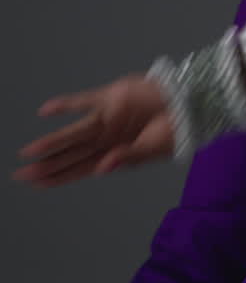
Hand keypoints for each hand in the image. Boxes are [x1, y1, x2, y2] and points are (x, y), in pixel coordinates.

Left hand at [13, 75, 173, 187]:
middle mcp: (105, 139)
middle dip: (46, 165)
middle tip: (20, 175)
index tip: (35, 184)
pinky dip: (66, 106)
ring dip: (51, 143)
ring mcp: (107, 119)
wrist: (188, 104)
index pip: (78, 169)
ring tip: (29, 152)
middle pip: (70, 155)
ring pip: (73, 134)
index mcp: (113, 156)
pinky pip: (84, 102)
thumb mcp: (151, 150)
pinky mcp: (111, 98)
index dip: (57, 177)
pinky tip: (46, 111)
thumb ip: (127, 157)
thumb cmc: (173, 132)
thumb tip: (101, 169)